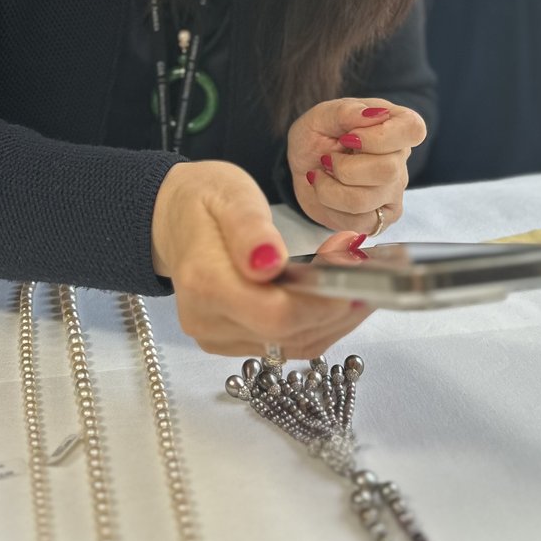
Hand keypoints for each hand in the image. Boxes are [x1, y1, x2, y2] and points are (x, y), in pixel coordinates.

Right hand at [151, 160, 372, 357]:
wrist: (174, 218)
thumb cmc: (205, 199)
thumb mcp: (230, 195)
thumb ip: (250, 230)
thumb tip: (269, 264)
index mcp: (205, 284)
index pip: (277, 315)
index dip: (324, 302)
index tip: (356, 270)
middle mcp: (209, 322)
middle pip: (291, 334)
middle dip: (338, 305)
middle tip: (366, 264)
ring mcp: (219, 338)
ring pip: (295, 344)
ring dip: (336, 315)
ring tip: (360, 274)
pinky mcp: (232, 342)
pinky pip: (287, 343)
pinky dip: (320, 321)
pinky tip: (338, 292)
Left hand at [287, 97, 426, 233]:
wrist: (302, 165)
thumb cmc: (317, 135)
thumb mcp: (322, 115)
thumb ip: (347, 111)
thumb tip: (375, 114)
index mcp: (396, 125)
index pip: (413, 130)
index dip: (379, 137)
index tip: (349, 137)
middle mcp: (401, 160)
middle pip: (387, 171)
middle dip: (344, 167)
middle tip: (328, 158)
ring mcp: (393, 193)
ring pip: (365, 200)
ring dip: (330, 188)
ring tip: (324, 175)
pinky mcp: (379, 220)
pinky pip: (357, 223)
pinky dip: (330, 207)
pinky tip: (328, 193)